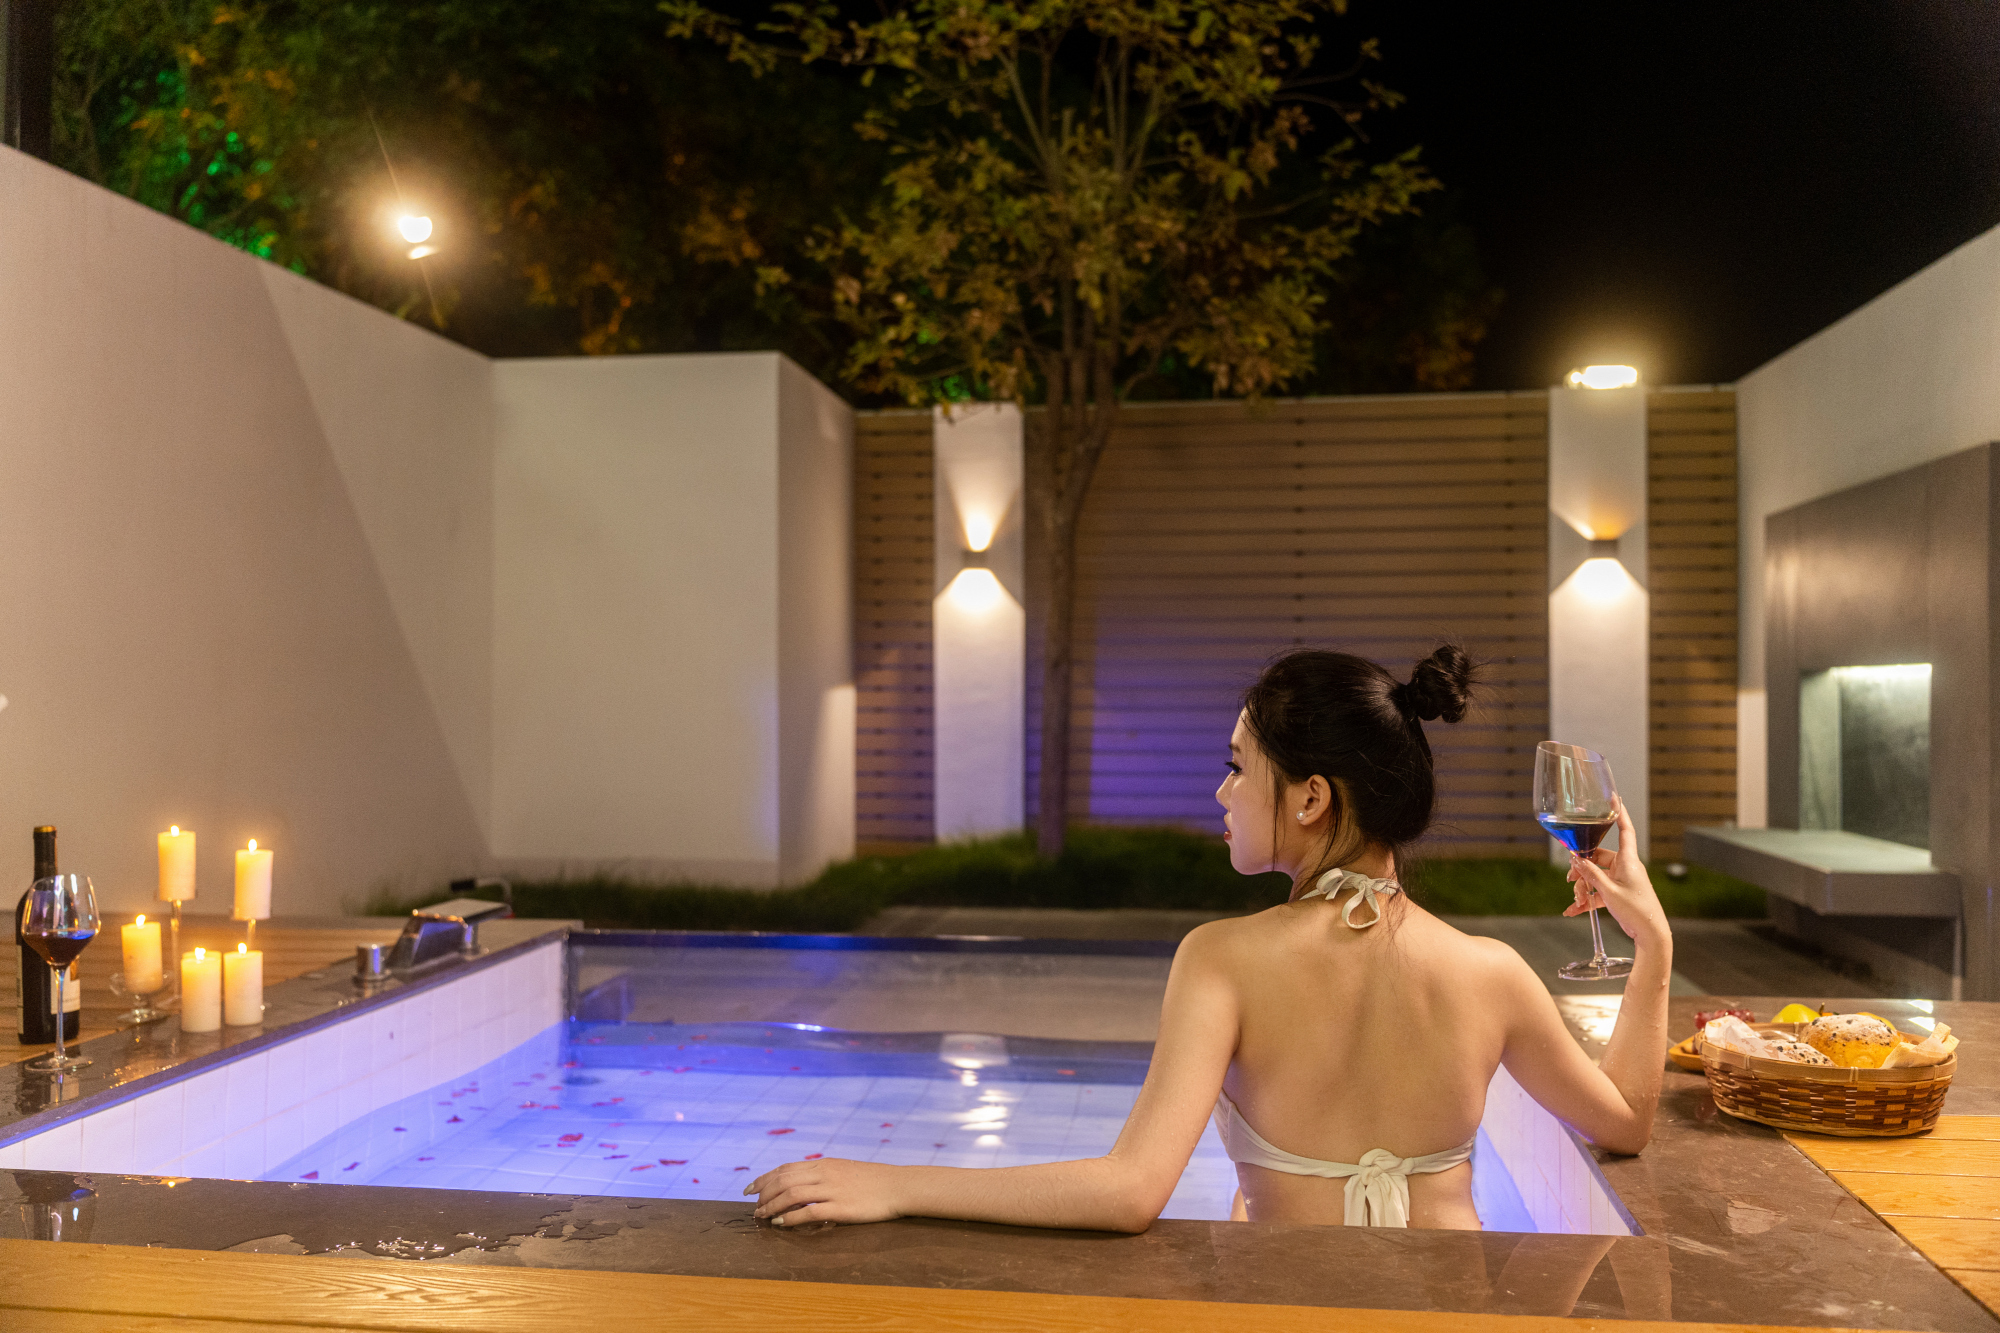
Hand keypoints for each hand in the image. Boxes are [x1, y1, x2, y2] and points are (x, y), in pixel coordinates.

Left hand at [747, 1157, 902, 1225]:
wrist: (899, 1186)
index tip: (750, 1189)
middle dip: (764, 1193)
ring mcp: (833, 1190)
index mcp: (825, 1164)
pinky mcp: (841, 1208)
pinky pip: (809, 1212)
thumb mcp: (844, 1170)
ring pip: (792, 1194)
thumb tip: (800, 1187)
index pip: (786, 1168)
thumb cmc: (873, 1181)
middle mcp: (825, 1174)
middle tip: (754, 1207)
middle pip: (784, 1180)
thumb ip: (823, 1176)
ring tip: (762, 1216)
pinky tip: (781, 1223)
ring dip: (772, 1206)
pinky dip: (790, 1217)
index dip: (764, 1178)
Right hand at [1564, 797, 1667, 945]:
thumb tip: (1576, 859)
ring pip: (1596, 876)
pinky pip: (1599, 892)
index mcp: (1628, 860)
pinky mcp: (1619, 894)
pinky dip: (1587, 901)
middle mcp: (1625, 867)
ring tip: (1576, 901)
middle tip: (1571, 879)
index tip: (1614, 798)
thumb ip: (1591, 874)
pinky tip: (1574, 910)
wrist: (1651, 935)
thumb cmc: (1637, 910)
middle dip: (1582, 869)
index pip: (1624, 830)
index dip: (1619, 813)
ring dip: (1583, 888)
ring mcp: (1622, 880)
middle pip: (1598, 858)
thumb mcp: (1609, 891)